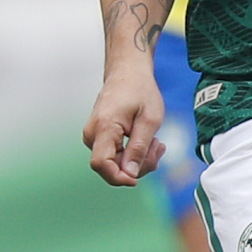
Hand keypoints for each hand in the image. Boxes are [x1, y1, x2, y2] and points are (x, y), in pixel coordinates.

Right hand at [83, 71, 167, 187]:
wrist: (127, 72)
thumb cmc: (140, 90)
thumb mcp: (149, 119)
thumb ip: (139, 148)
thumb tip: (130, 175)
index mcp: (104, 127)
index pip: (101, 164)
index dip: (119, 177)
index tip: (137, 179)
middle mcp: (93, 134)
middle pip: (111, 167)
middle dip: (138, 165)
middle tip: (159, 148)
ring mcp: (93, 136)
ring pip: (115, 163)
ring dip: (138, 159)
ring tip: (156, 142)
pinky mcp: (99, 137)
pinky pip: (115, 155)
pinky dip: (133, 153)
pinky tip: (147, 141)